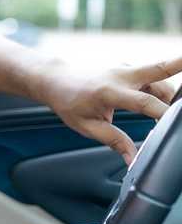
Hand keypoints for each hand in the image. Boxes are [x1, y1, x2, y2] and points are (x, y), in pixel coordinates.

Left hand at [38, 55, 181, 164]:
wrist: (55, 78)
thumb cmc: (68, 102)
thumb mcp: (86, 126)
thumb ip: (113, 141)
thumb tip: (133, 159)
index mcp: (109, 91)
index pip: (144, 102)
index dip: (162, 114)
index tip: (171, 126)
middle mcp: (121, 75)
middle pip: (158, 68)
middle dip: (179, 64)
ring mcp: (125, 67)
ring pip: (159, 75)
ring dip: (170, 92)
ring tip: (171, 114)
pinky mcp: (128, 67)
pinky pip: (152, 75)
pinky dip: (161, 87)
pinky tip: (163, 102)